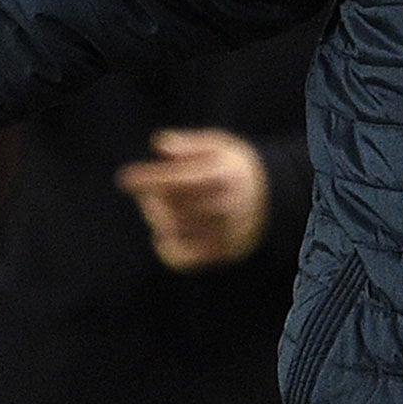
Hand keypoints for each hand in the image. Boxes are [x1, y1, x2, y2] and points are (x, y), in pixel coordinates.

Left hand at [116, 128, 269, 269]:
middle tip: (148, 190)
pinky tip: (163, 234)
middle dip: (153, 197)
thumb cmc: (234, 166)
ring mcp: (230, 231)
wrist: (276, 195)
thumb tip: (159, 146)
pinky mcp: (227, 252)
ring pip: (178, 231)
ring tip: (159, 207)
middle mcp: (230, 205)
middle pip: (175, 206)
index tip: (125, 178)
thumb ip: (188, 144)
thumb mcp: (217, 144)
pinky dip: (167, 249)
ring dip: (159, 219)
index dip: (149, 179)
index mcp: (225, 174)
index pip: (179, 179)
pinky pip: (186, 259)